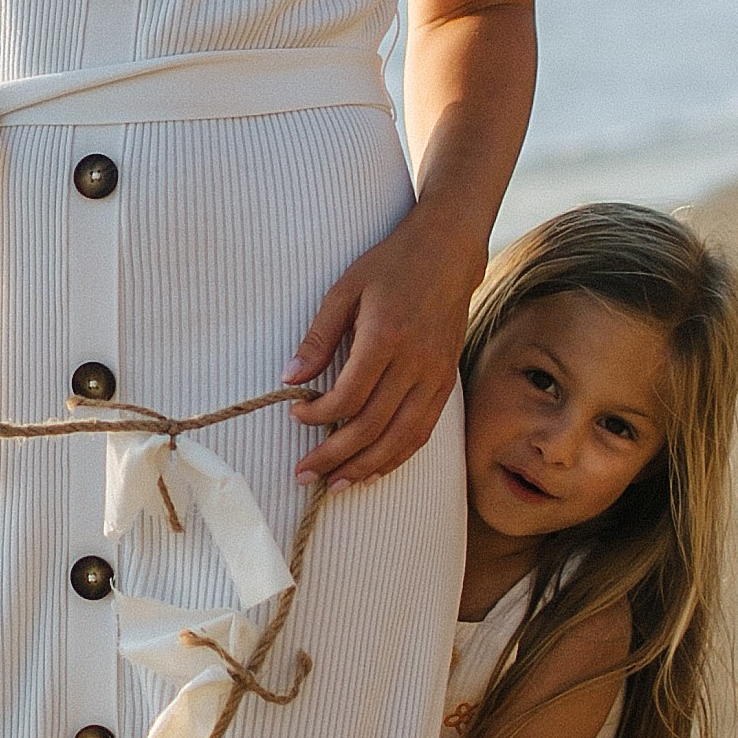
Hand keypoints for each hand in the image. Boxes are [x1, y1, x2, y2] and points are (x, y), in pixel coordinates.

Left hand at [285, 206, 479, 487]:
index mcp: (386, 336)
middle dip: (334, 456)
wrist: (448, 253)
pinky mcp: (446, 382)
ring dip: (365, 466)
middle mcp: (415, 362)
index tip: (295, 417)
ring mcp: (436, 375)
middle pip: (372, 426)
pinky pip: (423, 431)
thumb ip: (318, 337)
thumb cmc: (391, 265)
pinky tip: (373, 469)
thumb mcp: (344, 289)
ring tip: (335, 484)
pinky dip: (397, 456)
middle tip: (304, 474)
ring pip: (401, 437)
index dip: (318, 416)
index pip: (349, 395)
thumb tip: (289, 378)